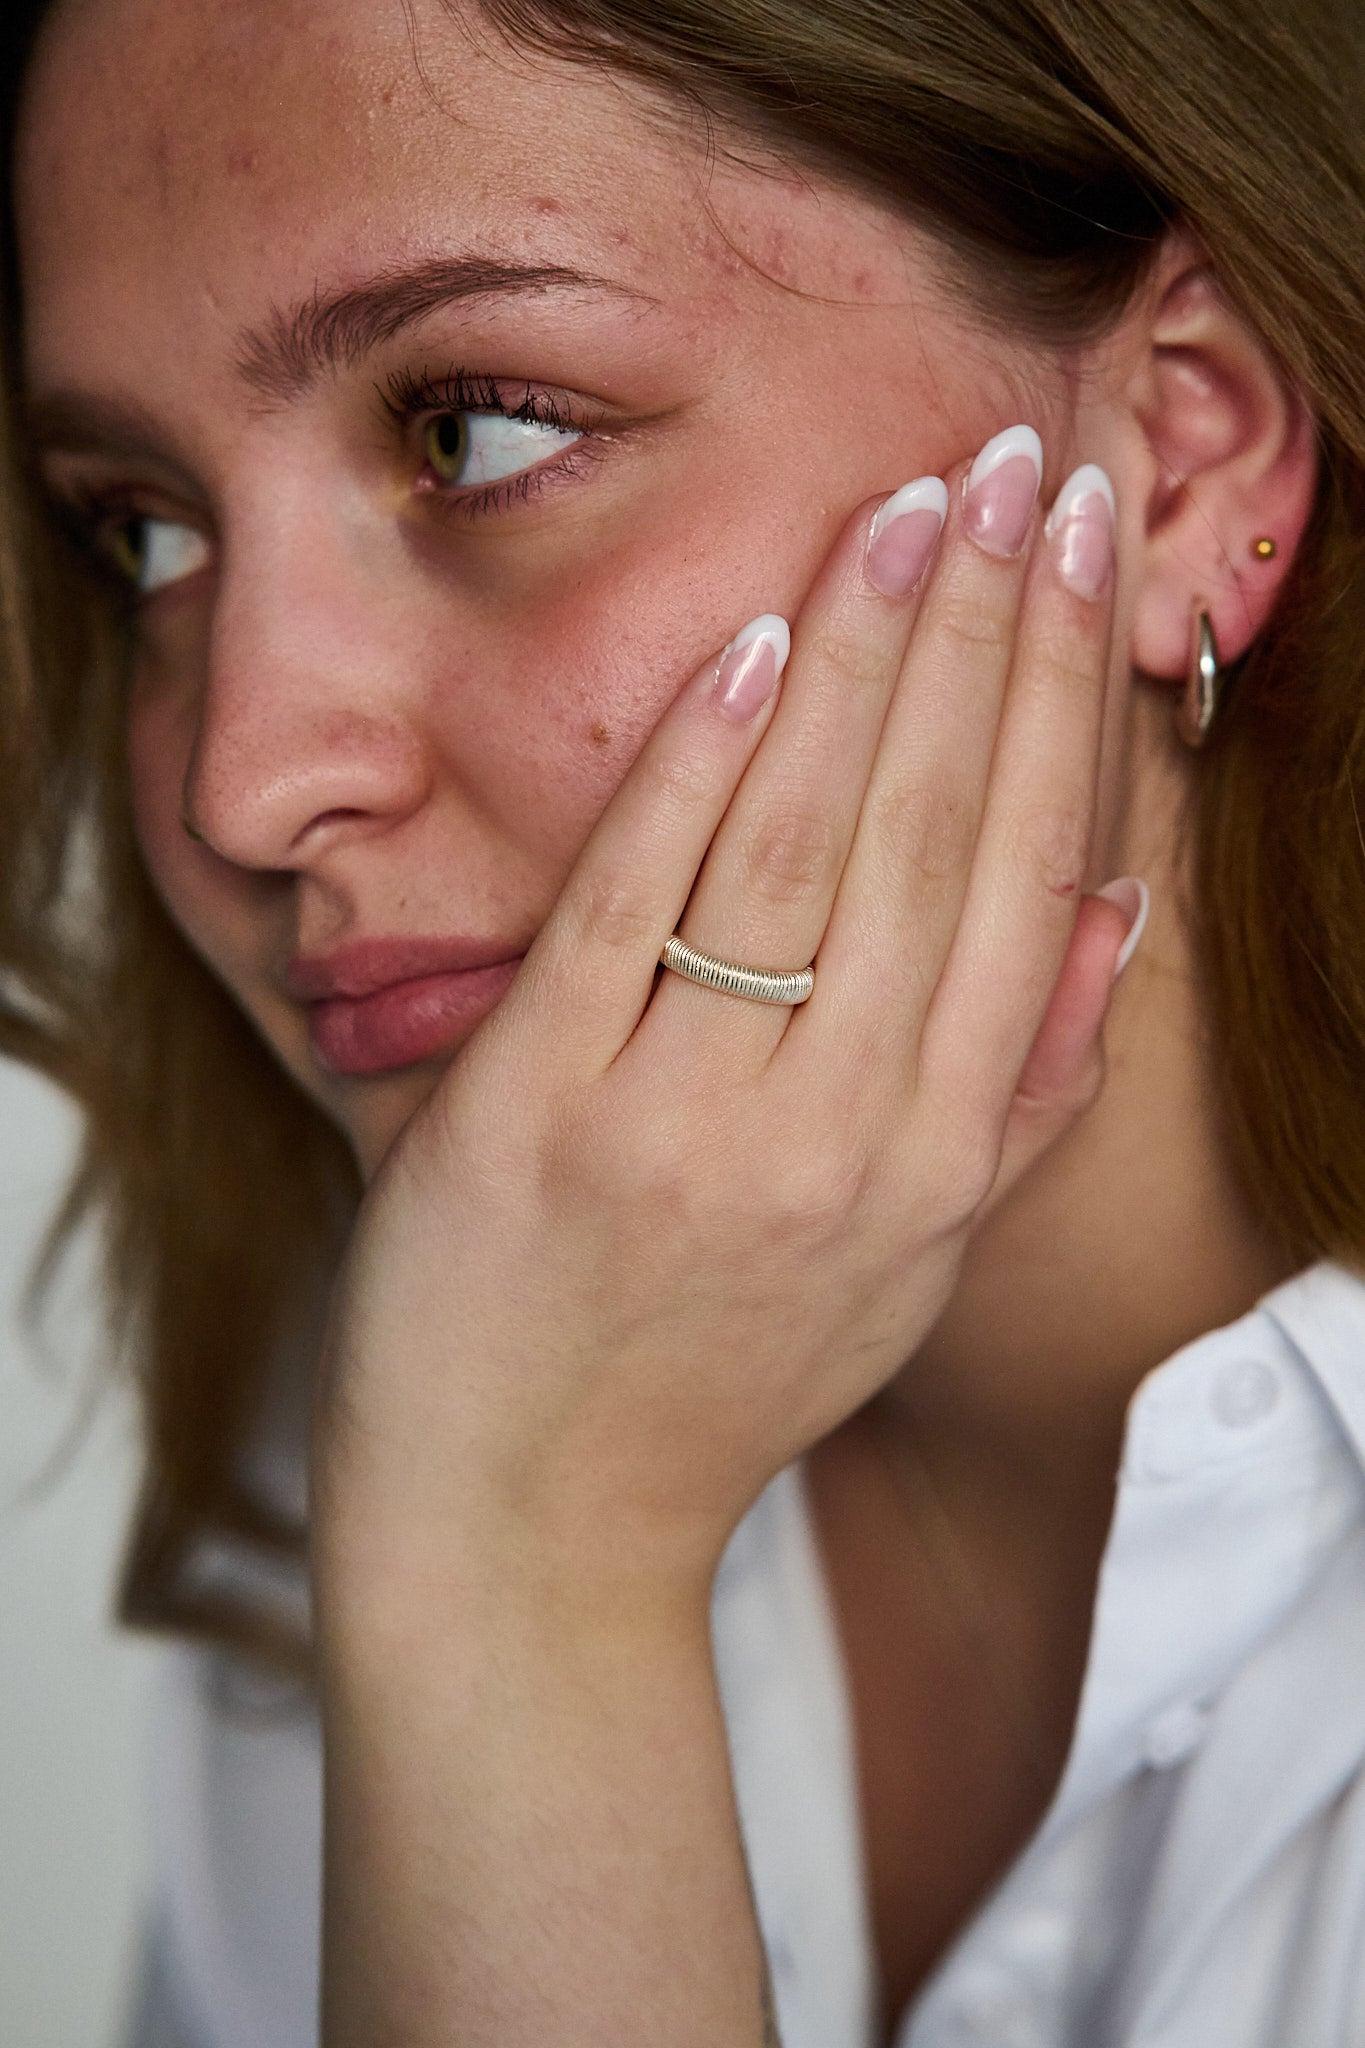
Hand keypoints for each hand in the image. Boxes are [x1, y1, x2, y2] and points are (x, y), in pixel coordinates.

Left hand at [313, 428, 1133, 1602]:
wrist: (530, 1529)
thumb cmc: (721, 1382)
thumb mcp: (909, 1266)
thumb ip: (1020, 1095)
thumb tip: (1116, 916)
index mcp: (937, 1161)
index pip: (1024, 879)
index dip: (1062, 700)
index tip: (1083, 553)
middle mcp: (835, 1137)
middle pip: (932, 838)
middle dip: (988, 634)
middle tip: (1017, 464)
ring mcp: (680, 1123)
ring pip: (798, 848)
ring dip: (867, 660)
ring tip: (912, 505)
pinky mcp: (535, 1113)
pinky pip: (631, 909)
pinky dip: (696, 767)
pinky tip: (758, 636)